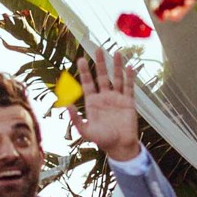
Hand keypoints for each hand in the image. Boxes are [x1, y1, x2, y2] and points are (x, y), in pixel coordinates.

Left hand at [70, 46, 142, 162]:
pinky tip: (130, 67)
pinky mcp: (129, 102)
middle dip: (100, 63)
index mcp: (92, 103)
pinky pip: (129, 87)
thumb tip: (66, 106)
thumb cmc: (102, 140)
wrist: (120, 146)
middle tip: (98, 49)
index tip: (81, 59)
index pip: (88, 83)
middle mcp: (104, 98)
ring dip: (117, 66)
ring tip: (117, 53)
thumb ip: (76, 119)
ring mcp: (117, 99)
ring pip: (117, 79)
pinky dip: (130, 77)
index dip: (85, 72)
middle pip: (102, 76)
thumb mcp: (85, 131)